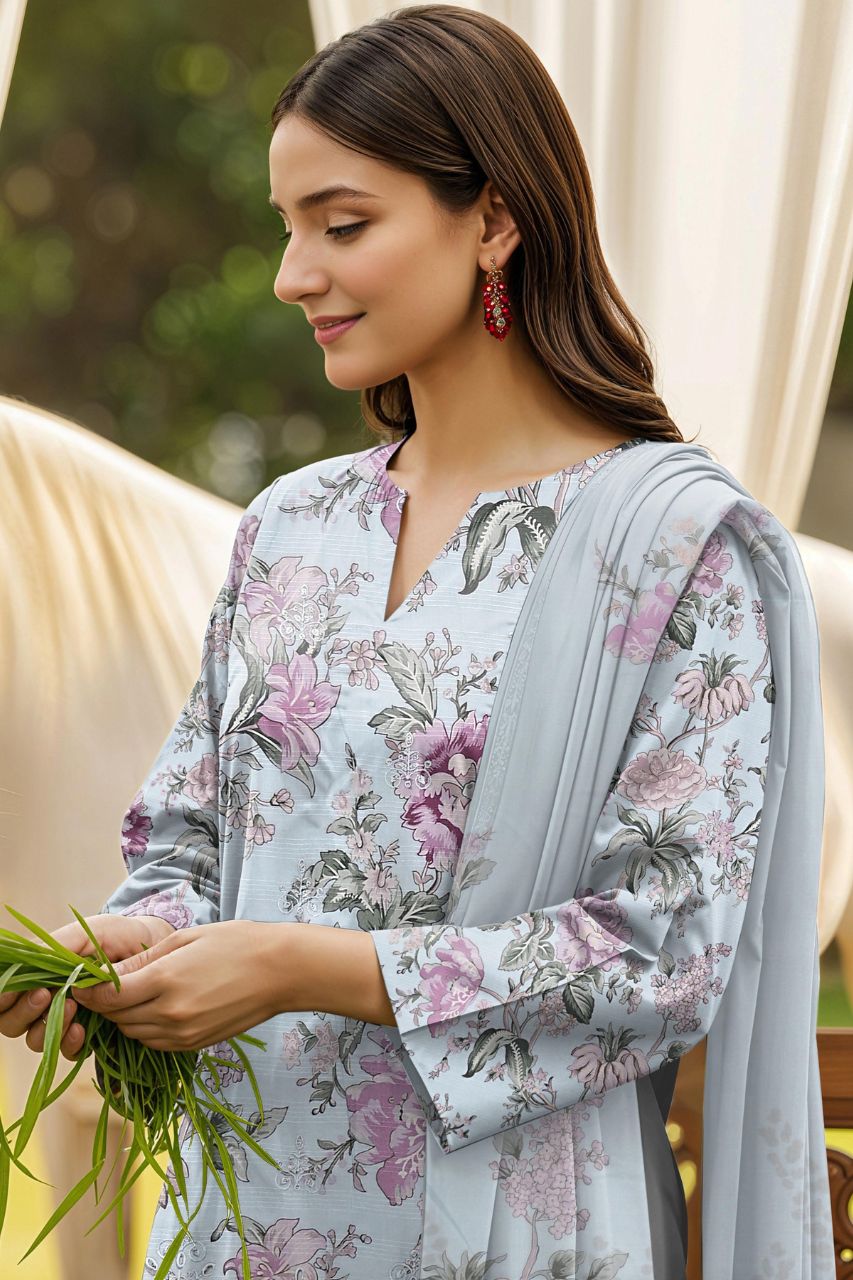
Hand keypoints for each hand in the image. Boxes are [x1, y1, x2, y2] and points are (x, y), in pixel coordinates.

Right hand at [0, 913, 174, 1060]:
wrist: (152, 948)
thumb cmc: (114, 936)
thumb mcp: (84, 934)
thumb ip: (54, 947)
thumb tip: (23, 962)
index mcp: (36, 974)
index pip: (4, 996)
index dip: (3, 998)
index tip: (16, 990)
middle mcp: (43, 1000)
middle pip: (10, 1023)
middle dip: (23, 1013)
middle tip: (45, 996)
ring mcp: (63, 1019)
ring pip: (35, 1040)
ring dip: (47, 1027)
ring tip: (72, 1006)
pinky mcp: (86, 1034)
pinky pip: (66, 1051)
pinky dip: (69, 1043)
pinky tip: (81, 1030)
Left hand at [71, 920, 286, 1051]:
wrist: (280, 971)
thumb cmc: (235, 943)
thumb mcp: (184, 940)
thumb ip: (143, 959)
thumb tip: (107, 973)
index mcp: (165, 981)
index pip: (108, 997)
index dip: (90, 991)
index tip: (83, 981)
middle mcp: (170, 1014)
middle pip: (117, 1018)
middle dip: (107, 1004)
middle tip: (107, 986)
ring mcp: (183, 1034)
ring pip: (133, 1034)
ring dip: (126, 1017)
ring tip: (134, 995)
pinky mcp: (194, 1044)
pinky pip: (155, 1042)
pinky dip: (147, 1028)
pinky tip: (157, 1007)